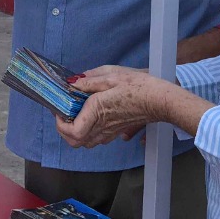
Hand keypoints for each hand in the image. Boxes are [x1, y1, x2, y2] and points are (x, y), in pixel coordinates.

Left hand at [55, 66, 179, 148]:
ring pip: (86, 142)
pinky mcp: (118, 131)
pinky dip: (89, 131)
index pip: (73, 132)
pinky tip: (91, 116)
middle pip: (76, 142)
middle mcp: (102, 126)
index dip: (60, 125)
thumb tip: (72, 82)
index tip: (59, 110)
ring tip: (76, 114)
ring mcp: (111, 131)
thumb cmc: (138, 86)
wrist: (160, 100)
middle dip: (64, 131)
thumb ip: (89, 80)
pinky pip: (98, 139)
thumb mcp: (111, 75)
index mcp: (97, 112)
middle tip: (63, 114)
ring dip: (76, 132)